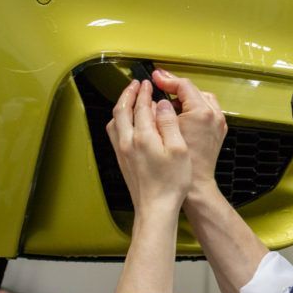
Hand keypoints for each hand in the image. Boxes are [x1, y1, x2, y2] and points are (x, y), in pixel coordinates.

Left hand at [106, 80, 191, 215]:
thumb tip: (162, 105)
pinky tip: (124, 123)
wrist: (155, 208)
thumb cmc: (170, 183)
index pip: (141, 106)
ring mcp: (122, 151)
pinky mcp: (121, 160)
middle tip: (135, 84)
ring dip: (121, 106)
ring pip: (114, 121)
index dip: (144, 92)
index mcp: (142, 136)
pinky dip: (118, 120)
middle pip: (122, 110)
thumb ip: (169, 124)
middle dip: (128, 94)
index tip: (148, 84)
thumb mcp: (178, 150)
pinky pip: (114, 133)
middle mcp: (127, 141)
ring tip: (128, 99)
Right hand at [151, 69, 227, 195]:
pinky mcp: (218, 130)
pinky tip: (181, 115)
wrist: (197, 184)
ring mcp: (219, 123)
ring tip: (169, 101)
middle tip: (160, 85)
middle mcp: (214, 114)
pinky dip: (193, 108)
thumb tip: (155, 97)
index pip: (184, 85)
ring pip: (201, 99)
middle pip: (194, 90)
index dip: (167, 79)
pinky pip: (206, 111)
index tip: (155, 77)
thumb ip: (162, 109)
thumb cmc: (182, 161)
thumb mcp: (166, 130)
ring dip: (186, 98)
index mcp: (202, 112)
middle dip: (176, 87)